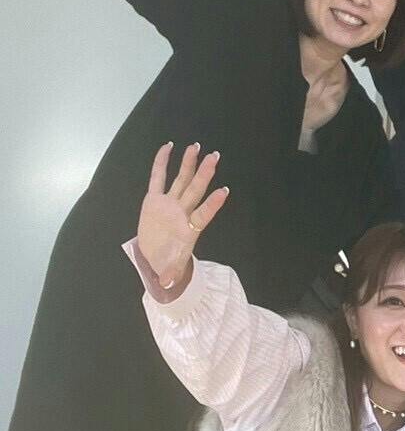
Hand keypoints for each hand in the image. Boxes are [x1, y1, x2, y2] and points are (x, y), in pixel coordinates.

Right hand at [137, 142, 228, 290]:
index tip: (224, 191)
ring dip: (188, 164)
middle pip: (195, 190)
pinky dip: (161, 163)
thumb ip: (170, 274)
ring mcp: (169, 204)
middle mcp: (182, 212)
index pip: (203, 214)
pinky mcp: (154, 200)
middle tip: (215, 157)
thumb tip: (167, 284)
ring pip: (181, 180)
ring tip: (196, 146)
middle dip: (204, 174)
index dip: (213, 204)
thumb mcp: (169, 269)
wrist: (155, 256)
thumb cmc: (167, 261)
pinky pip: (158, 178)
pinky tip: (168, 147)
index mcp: (188, 229)